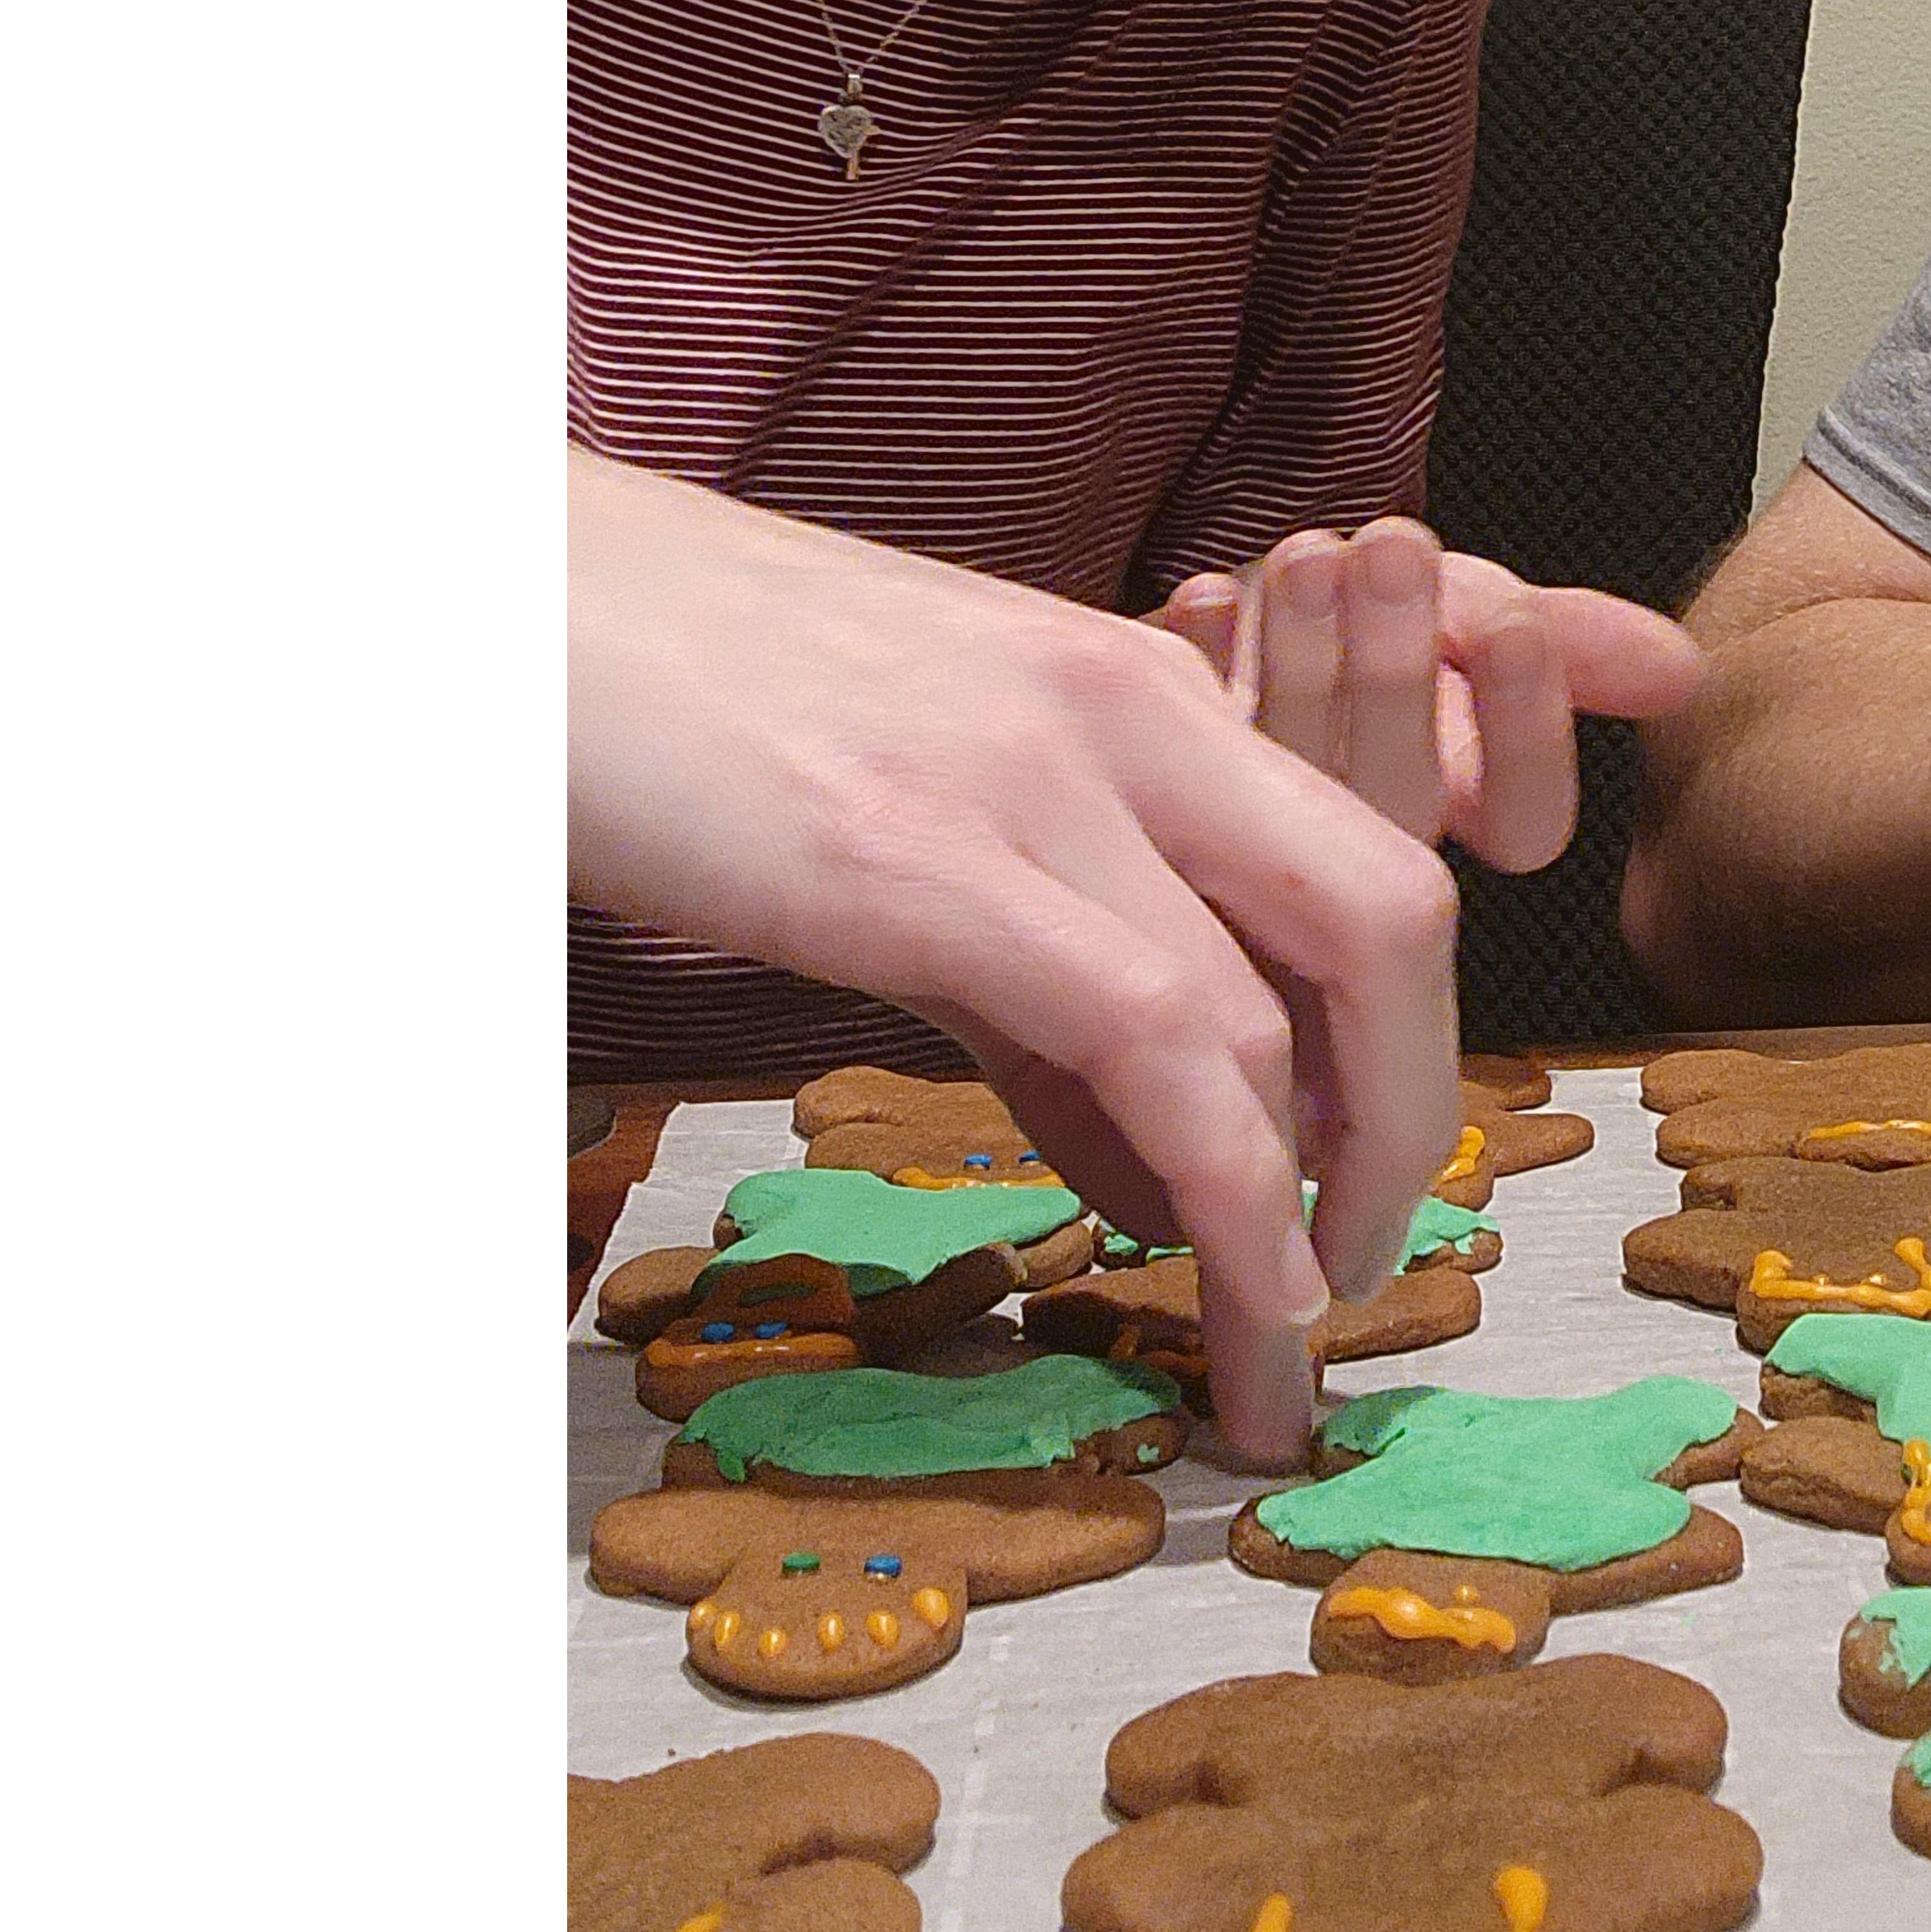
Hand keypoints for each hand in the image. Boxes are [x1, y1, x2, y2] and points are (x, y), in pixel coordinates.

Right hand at [570, 455, 1458, 1465]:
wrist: (514, 587)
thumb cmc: (700, 710)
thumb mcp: (923, 841)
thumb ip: (1050, 1007)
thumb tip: (1162, 1178)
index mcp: (1137, 688)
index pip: (1360, 865)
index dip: (1399, 1053)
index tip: (1363, 1199)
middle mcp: (1127, 708)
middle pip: (1391, 918)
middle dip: (1416, 1121)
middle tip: (1365, 1273)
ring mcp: (1032, 773)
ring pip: (1293, 990)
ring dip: (1323, 1200)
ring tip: (1290, 1344)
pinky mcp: (917, 856)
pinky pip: (1150, 1028)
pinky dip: (1227, 1175)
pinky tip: (1237, 1278)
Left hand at [1148, 518, 1706, 869]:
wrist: (1236, 615)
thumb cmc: (1365, 619)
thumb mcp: (1475, 615)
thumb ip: (1571, 639)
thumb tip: (1682, 674)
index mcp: (1460, 812)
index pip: (1526, 823)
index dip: (1527, 728)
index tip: (1512, 622)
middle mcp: (1366, 844)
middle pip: (1403, 801)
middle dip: (1403, 665)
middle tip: (1394, 550)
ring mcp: (1260, 839)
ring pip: (1298, 784)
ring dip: (1309, 658)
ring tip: (1308, 556)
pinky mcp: (1164, 807)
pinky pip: (1183, 756)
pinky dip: (1203, 663)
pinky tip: (1208, 597)